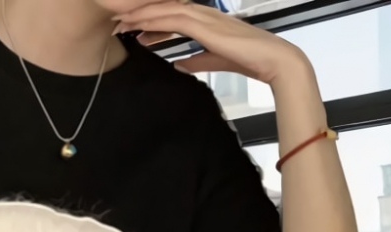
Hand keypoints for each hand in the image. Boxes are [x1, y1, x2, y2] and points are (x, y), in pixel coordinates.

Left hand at [115, 2, 308, 83]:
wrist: (272, 59)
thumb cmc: (249, 60)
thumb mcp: (214, 60)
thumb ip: (197, 60)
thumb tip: (179, 64)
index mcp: (205, 21)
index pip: (172, 15)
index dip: (150, 18)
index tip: (130, 25)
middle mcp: (203, 14)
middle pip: (165, 8)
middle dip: (140, 12)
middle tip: (118, 20)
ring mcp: (204, 17)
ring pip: (165, 9)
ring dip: (142, 13)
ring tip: (121, 20)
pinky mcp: (205, 25)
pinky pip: (174, 18)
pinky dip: (155, 19)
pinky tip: (139, 25)